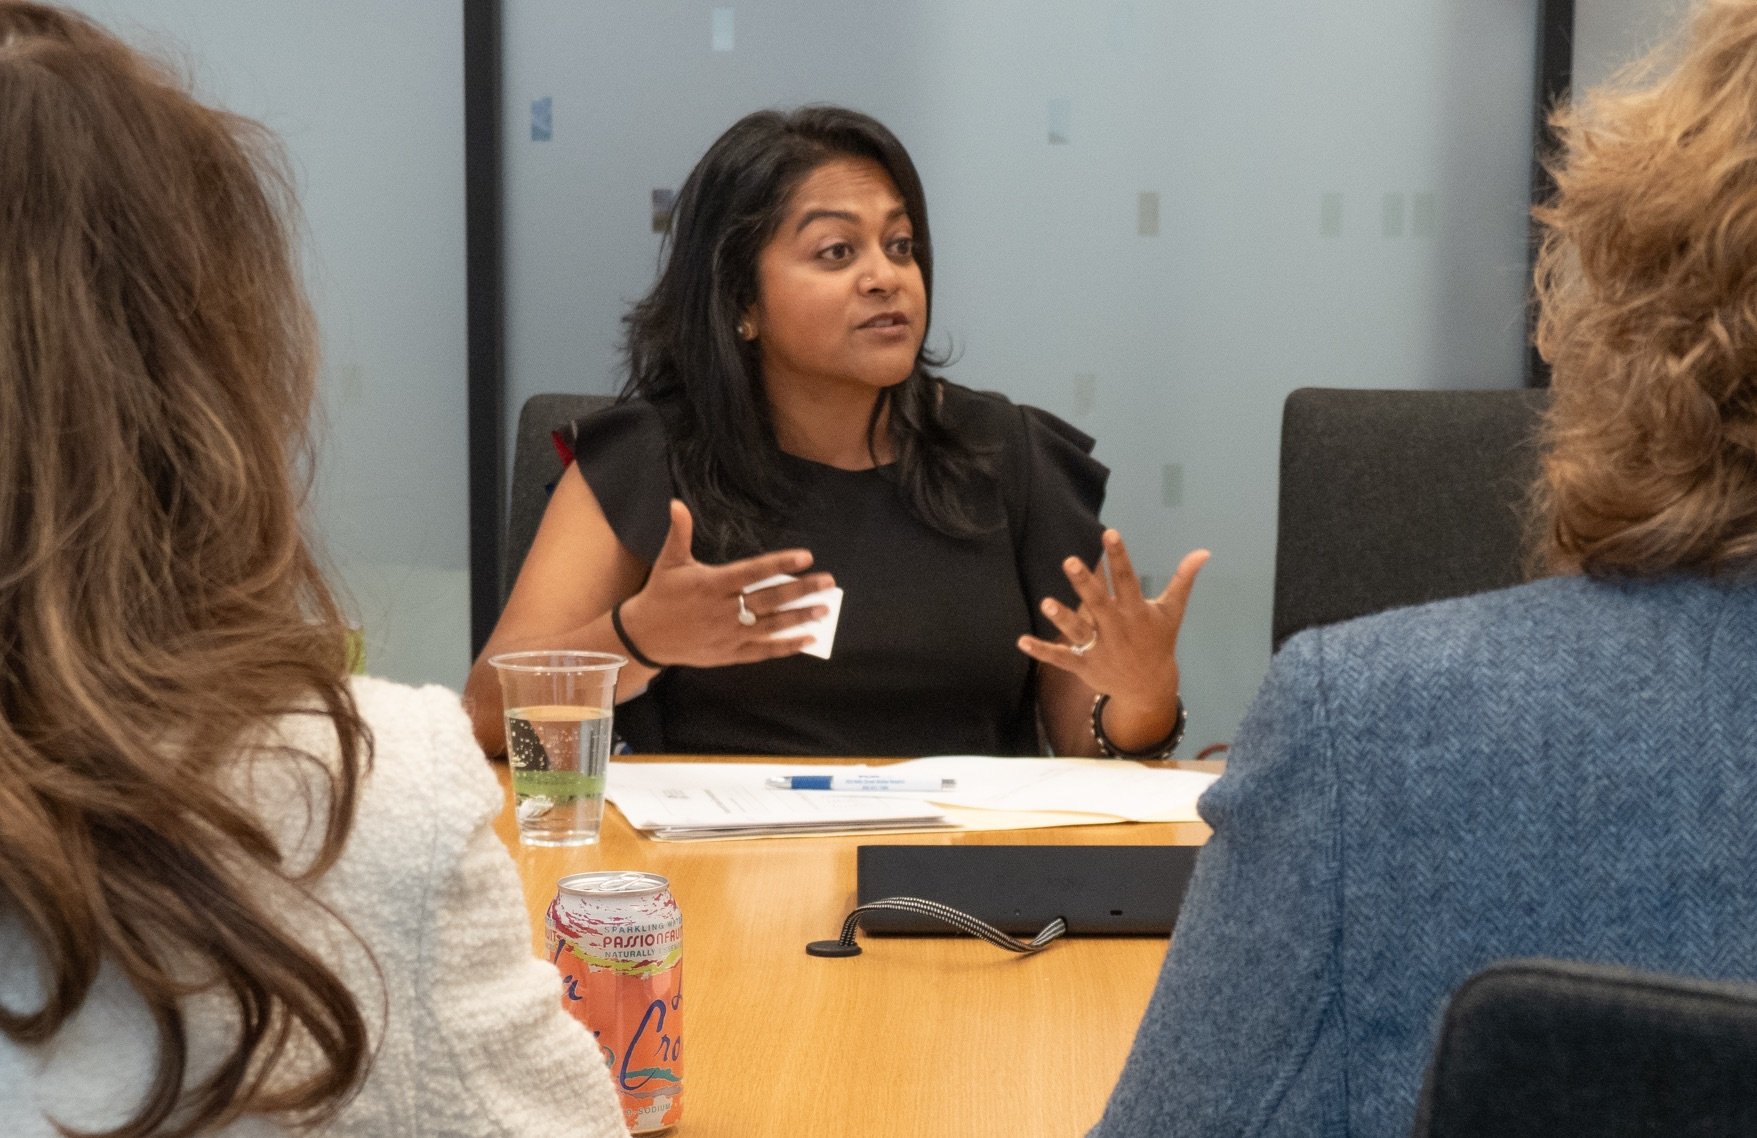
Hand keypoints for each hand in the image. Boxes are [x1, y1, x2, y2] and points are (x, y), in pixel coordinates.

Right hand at [617, 500, 835, 667]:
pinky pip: (762, 650)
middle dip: (801, 590)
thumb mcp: (669, 562)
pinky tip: (807, 639)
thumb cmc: (661, 594)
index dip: (780, 564)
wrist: (644, 636)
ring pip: (770, 625)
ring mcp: (728, 634)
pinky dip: (786, 646)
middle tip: (828, 582)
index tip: (805, 557)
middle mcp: (724, 610)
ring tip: (823, 609)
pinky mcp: (729, 653)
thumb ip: (679, 533)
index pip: (753, 572)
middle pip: (769, 599)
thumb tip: (676, 503)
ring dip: (799, 617)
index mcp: (712, 584)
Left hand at [1017, 532, 1208, 711]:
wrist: (1149, 687)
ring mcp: (1099, 648)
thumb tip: (1204, 552)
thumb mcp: (1172, 611)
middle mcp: (1116, 629)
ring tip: (1046, 603)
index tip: (1109, 533)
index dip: (1119, 556)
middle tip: (1069, 561)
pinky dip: (1042, 652)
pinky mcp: (1085, 665)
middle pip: (1098, 603)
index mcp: (1136, 612)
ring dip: (1062, 618)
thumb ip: (1183, 580)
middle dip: (1084, 583)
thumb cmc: (1158, 641)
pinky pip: (1061, 658)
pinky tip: (1021, 641)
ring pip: (1078, 631)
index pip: (1127, 579)